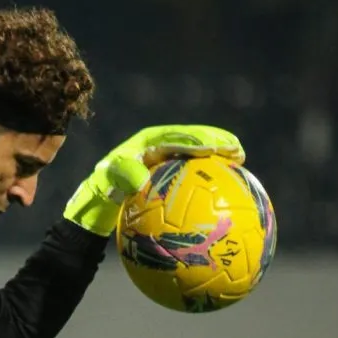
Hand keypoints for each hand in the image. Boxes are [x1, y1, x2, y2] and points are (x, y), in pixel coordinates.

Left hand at [64, 124, 245, 236]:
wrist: (98, 201)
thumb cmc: (103, 190)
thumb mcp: (108, 182)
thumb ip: (123, 176)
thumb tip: (141, 180)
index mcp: (149, 141)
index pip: (178, 136)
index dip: (199, 140)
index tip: (217, 147)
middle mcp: (161, 146)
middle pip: (194, 140)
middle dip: (217, 142)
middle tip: (238, 150)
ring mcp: (167, 160)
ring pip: (197, 155)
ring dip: (218, 156)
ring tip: (239, 161)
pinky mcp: (170, 175)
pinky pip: (192, 174)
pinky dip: (210, 177)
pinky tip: (226, 189)